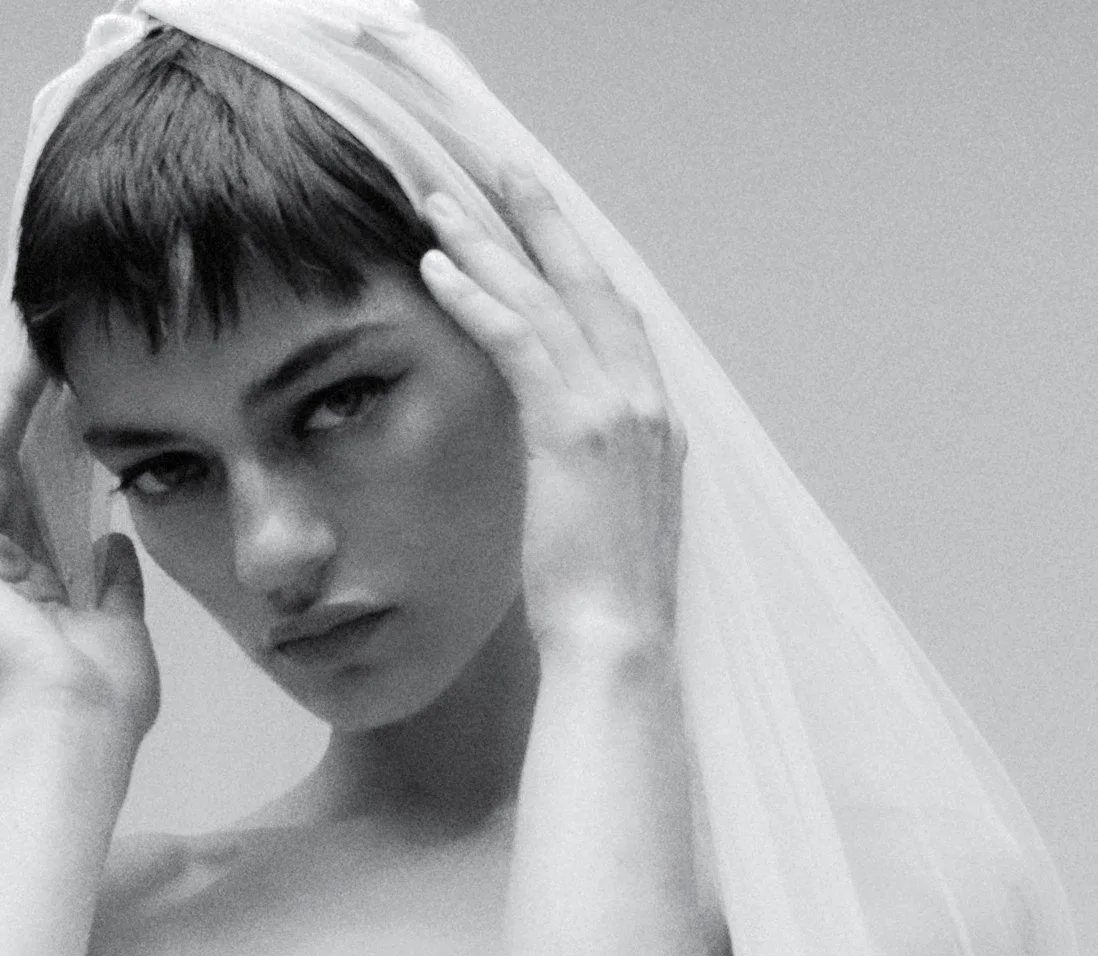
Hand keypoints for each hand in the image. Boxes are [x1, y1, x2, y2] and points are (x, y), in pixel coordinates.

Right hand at [0, 361, 159, 736]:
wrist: (75, 724)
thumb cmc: (105, 696)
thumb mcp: (122, 628)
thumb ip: (115, 584)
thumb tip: (110, 540)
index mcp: (40, 595)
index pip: (43, 509)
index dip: (57, 457)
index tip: (78, 407)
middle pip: (10, 477)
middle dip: (29, 418)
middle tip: (49, 357)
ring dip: (0, 408)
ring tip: (25, 351)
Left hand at [419, 172, 684, 653]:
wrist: (620, 645)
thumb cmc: (606, 609)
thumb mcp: (605, 526)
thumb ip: (592, 477)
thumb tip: (562, 469)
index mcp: (659, 425)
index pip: (617, 320)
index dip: (578, 266)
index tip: (542, 228)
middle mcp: (646, 403)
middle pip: (589, 283)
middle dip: (542, 221)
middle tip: (501, 167)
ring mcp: (615, 410)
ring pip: (546, 298)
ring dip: (490, 243)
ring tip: (442, 201)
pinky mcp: (572, 430)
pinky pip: (519, 341)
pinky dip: (478, 297)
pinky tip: (439, 267)